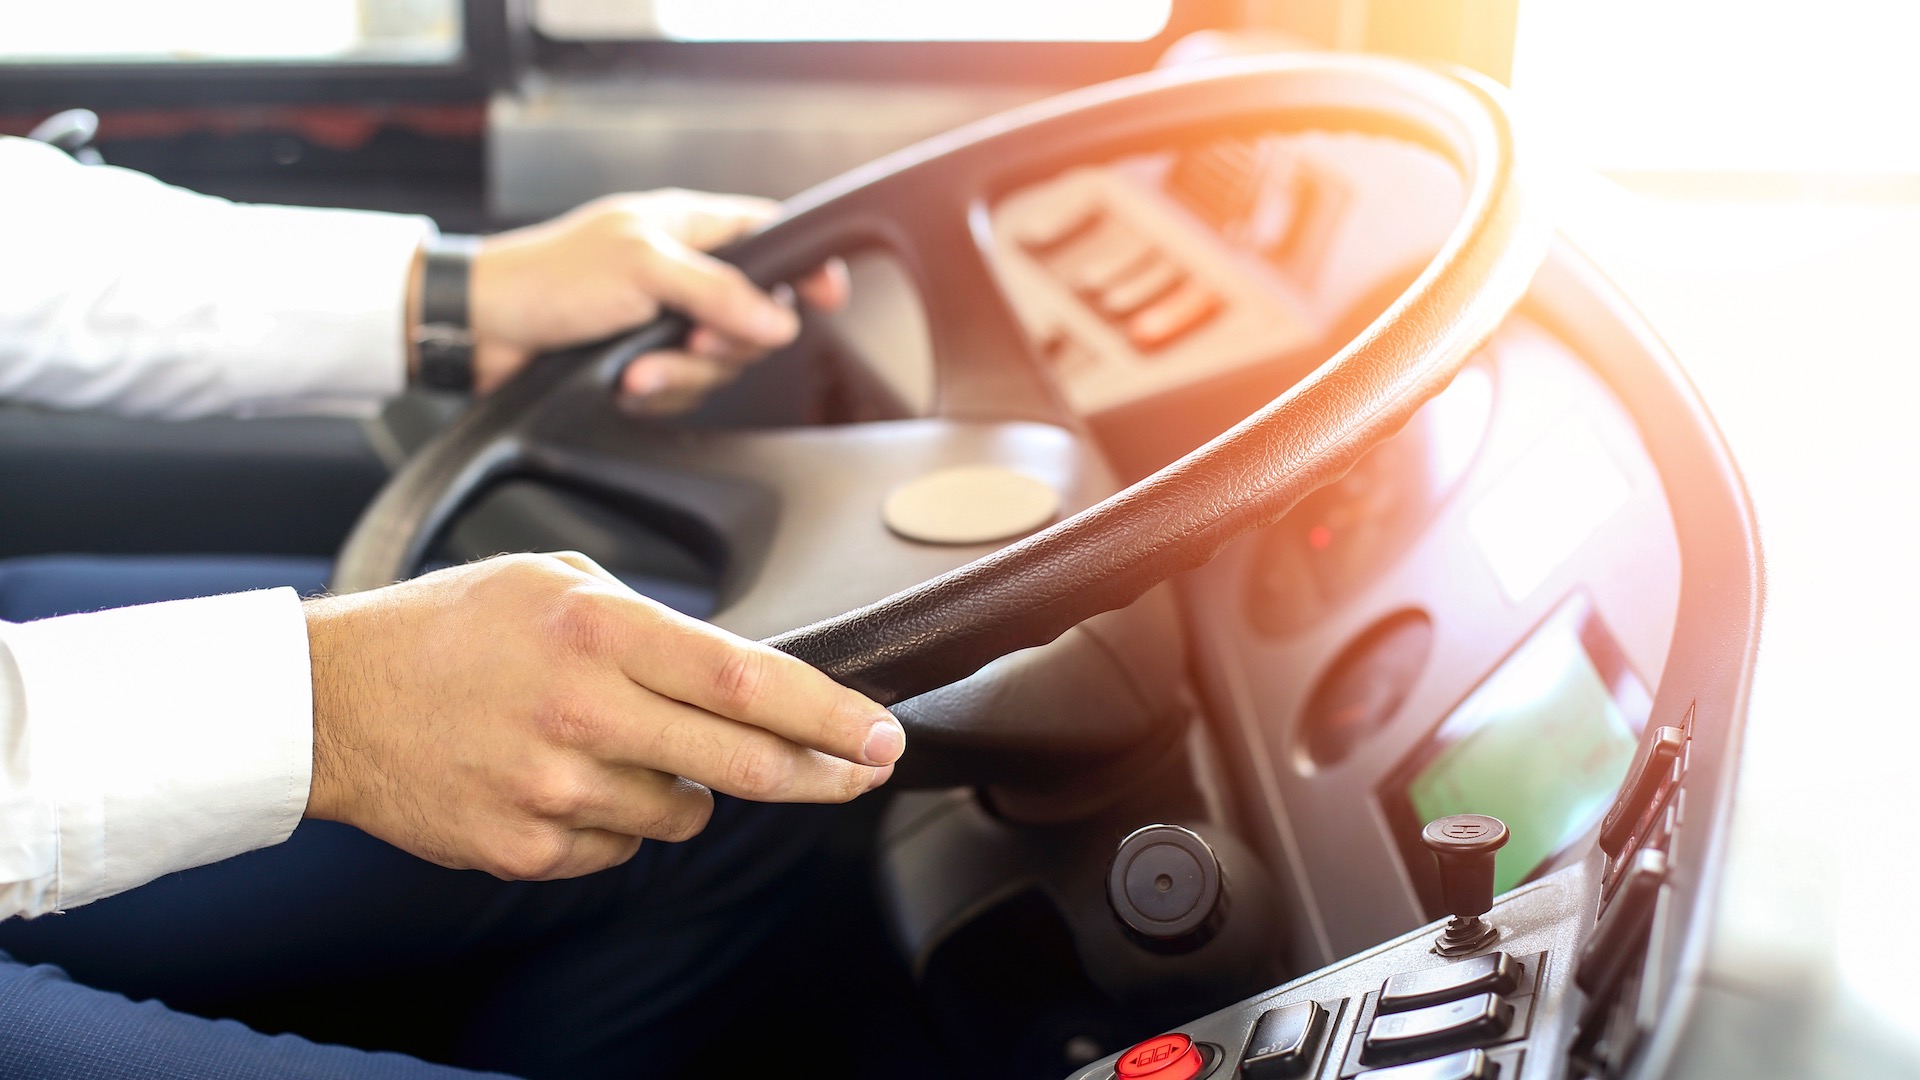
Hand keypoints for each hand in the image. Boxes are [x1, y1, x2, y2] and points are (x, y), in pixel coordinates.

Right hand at [302, 552, 901, 880]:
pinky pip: (621, 848)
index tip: (880, 736)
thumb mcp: (556, 580)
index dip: (829, 716)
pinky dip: (617, 818)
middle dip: (819, 774)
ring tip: (616, 742)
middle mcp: (584, 714)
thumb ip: (652, 621)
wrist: (331, 701)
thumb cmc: (447, 629)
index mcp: (599, 632)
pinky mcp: (527, 848)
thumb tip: (737, 670)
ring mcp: (555, 791)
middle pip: (743, 763)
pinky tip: (564, 776)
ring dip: (685, 785)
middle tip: (858, 773)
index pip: (748, 681)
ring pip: (685, 813)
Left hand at [463, 189, 847, 410]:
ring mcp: (665, 319)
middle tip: (691, 339)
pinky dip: (656, 393)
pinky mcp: (645, 361)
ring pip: (718, 362)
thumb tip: (780, 319)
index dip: (805, 267)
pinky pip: (683, 390)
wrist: (482, 330)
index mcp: (691, 227)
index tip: (826, 297)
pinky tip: (623, 385)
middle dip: (723, 342)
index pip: (772, 237)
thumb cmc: (548, 278)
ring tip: (637, 370)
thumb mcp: (643, 269)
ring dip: (680, 374)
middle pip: (754, 317)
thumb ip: (718, 291)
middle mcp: (685, 272)